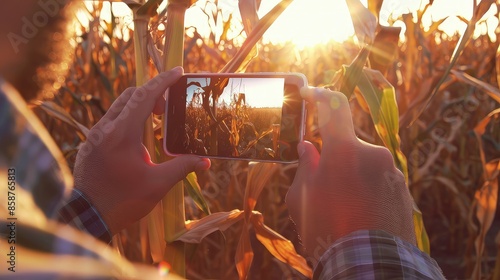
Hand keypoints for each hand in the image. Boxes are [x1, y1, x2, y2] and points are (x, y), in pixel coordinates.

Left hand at [73, 67, 210, 234]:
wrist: (88, 217)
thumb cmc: (123, 201)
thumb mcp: (157, 184)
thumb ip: (182, 167)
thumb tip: (206, 162)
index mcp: (121, 134)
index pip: (143, 96)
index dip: (162, 81)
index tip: (178, 71)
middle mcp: (104, 129)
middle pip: (129, 96)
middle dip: (151, 94)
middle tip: (168, 106)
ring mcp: (94, 135)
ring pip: (118, 107)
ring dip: (139, 106)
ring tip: (156, 120)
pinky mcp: (91, 143)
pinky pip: (111, 120)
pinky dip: (127, 118)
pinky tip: (138, 136)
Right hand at [286, 87, 414, 263]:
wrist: (371, 266)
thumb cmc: (327, 230)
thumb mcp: (302, 200)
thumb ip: (304, 168)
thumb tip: (308, 149)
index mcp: (344, 150)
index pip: (334, 107)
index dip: (320, 95)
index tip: (310, 94)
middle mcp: (373, 153)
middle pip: (348, 146)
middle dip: (335, 160)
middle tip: (323, 187)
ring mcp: (392, 172)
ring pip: (364, 165)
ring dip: (352, 178)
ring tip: (343, 209)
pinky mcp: (404, 191)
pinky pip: (380, 182)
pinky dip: (368, 191)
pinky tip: (360, 216)